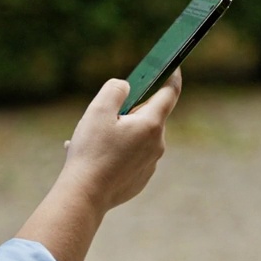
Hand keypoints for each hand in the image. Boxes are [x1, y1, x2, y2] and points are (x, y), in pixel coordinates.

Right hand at [61, 69, 181, 214]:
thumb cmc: (91, 152)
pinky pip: (131, 157)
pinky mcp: (140, 179)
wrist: (85, 195)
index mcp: (150, 124)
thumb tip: (126, 87)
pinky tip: (95, 158)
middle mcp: (157, 144)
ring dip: (118, 133)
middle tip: (103, 116)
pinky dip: (116, 152)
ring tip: (91, 141)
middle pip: (147, 116)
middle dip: (128, 111)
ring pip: (136, 137)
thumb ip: (115, 89)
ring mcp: (150, 164)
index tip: (174, 65)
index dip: (172, 76)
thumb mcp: (98, 110)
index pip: (169, 93)